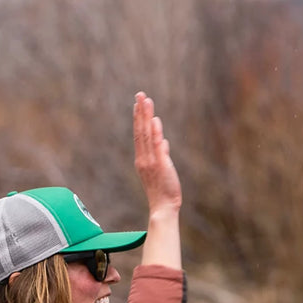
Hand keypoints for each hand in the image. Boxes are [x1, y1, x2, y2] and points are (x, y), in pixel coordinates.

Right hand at [133, 91, 180, 214]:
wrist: (163, 207)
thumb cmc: (163, 190)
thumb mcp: (161, 170)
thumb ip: (162, 154)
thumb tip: (163, 142)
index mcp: (142, 159)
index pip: (139, 135)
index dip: (138, 118)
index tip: (138, 103)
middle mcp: (144, 158)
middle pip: (141, 131)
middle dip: (140, 112)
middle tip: (140, 95)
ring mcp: (151, 162)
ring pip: (147, 136)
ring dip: (146, 118)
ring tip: (146, 101)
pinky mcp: (161, 166)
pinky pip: (157, 148)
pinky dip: (156, 134)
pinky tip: (155, 121)